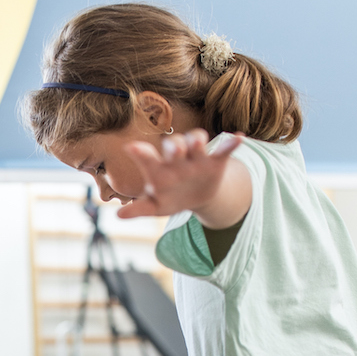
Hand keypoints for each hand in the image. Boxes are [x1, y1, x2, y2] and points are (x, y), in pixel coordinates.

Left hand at [117, 129, 242, 219]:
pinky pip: (223, 150)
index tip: (131, 147)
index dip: (140, 153)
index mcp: (159, 168)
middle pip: (174, 146)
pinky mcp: (215, 160)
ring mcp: (196, 157)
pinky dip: (231, 144)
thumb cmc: (169, 197)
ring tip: (198, 141)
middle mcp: (176, 158)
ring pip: (197, 142)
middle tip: (173, 148)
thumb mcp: (155, 206)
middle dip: (174, 146)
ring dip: (197, 140)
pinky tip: (238, 138)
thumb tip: (118, 217)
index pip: (148, 158)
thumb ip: (139, 209)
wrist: (195, 195)